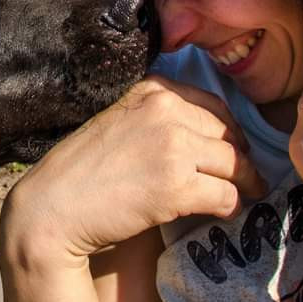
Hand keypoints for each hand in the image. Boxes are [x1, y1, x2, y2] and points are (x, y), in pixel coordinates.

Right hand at [0, 76, 265, 270]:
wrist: (54, 206)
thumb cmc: (84, 170)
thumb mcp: (123, 122)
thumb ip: (159, 119)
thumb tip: (207, 136)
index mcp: (153, 89)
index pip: (214, 105)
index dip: (231, 130)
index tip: (236, 147)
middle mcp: (166, 109)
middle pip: (227, 133)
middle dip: (241, 156)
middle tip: (248, 175)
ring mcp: (173, 145)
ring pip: (233, 163)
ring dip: (245, 182)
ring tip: (247, 193)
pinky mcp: (176, 184)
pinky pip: (225, 194)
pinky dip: (231, 205)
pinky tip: (227, 212)